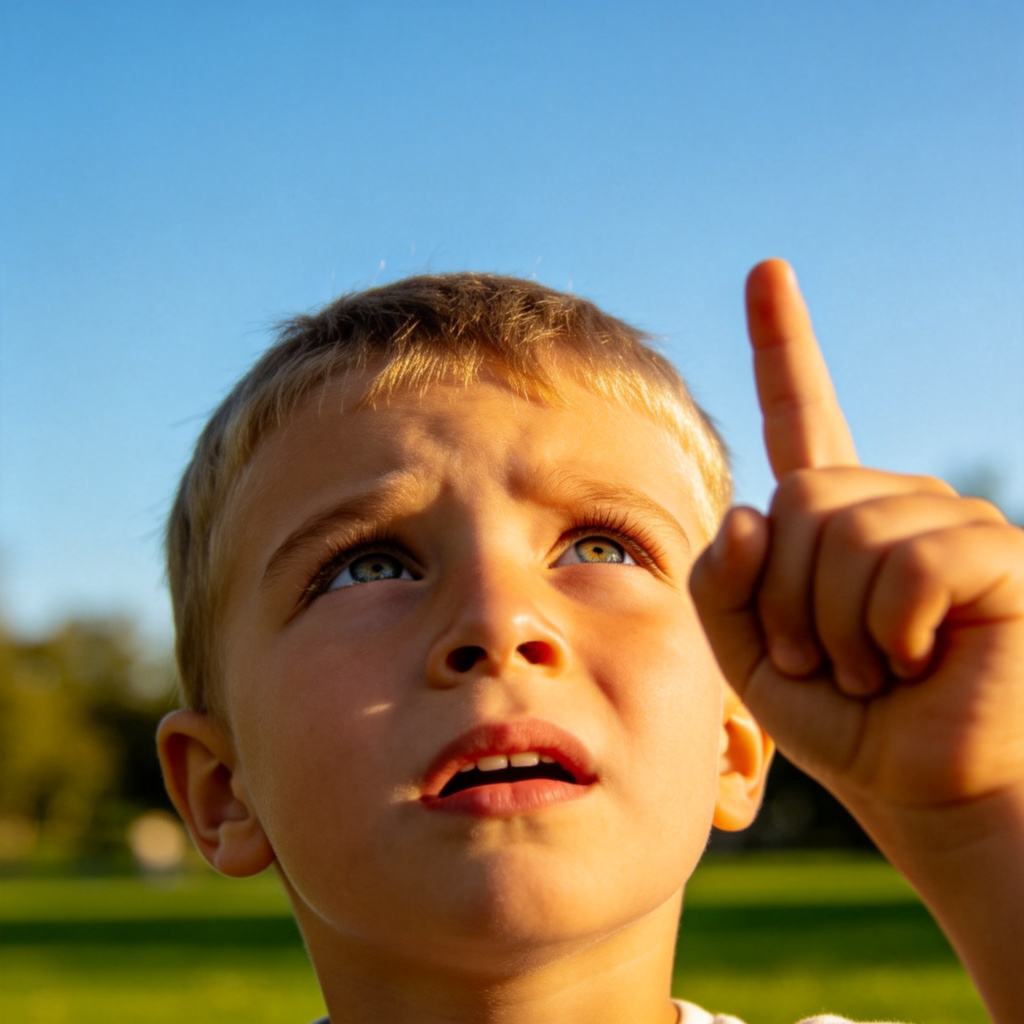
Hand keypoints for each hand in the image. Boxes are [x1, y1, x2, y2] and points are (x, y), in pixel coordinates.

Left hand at [691, 260, 1023, 816]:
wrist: (924, 786)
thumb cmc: (842, 719)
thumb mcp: (747, 653)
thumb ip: (720, 583)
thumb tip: (751, 509)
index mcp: (830, 516)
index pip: (801, 411)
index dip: (782, 343)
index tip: (767, 270)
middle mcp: (891, 501)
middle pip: (796, 501)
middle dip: (787, 600)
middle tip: (824, 658)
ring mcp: (947, 519)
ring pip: (844, 534)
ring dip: (835, 626)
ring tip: (871, 667)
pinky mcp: (996, 552)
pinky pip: (905, 564)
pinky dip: (890, 632)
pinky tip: (919, 659)